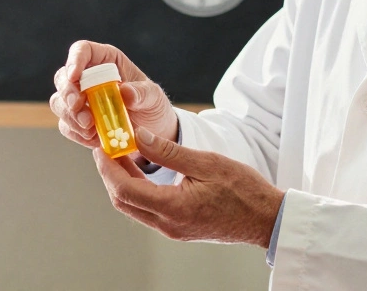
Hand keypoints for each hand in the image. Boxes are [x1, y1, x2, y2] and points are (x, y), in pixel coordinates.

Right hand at [50, 41, 178, 149]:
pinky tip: (93, 137)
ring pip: (59, 102)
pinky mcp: (78, 121)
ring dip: (70, 115)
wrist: (152, 131)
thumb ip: (142, 93)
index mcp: (105, 60)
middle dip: (67, 93)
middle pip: (63, 77)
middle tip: (78, 107)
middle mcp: (88, 77)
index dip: (74, 60)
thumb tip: (125, 92)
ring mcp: (80, 100)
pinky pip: (66, 126)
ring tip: (90, 128)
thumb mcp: (153, 96)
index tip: (74, 76)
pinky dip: (76, 132)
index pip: (82, 50)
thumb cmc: (151, 104)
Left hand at [94, 127, 284, 246]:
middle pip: (123, 201)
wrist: (266, 218)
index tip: (101, 146)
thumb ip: (168, 151)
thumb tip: (138, 136)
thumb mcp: (206, 162)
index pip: (125, 189)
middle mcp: (168, 224)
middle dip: (109, 174)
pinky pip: (147, 209)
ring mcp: (172, 229)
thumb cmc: (243, 190)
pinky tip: (141, 170)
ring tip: (121, 154)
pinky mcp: (178, 227)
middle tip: (106, 147)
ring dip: (122, 181)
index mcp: (173, 208)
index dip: (108, 167)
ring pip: (133, 206)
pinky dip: (138, 189)